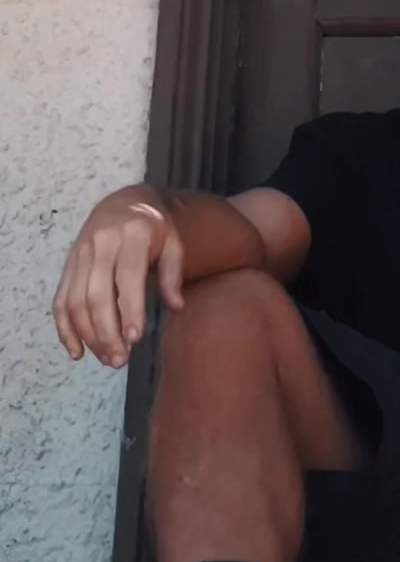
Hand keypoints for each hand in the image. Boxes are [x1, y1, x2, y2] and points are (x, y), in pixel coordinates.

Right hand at [52, 186, 184, 367]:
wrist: (122, 202)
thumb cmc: (153, 228)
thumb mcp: (173, 242)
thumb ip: (174, 273)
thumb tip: (177, 307)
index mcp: (131, 235)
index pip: (127, 276)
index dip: (129, 309)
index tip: (135, 339)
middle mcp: (101, 244)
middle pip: (97, 294)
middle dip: (106, 332)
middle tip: (119, 360)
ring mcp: (80, 255)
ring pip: (76, 301)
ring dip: (88, 335)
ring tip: (107, 359)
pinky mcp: (68, 266)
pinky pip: (60, 301)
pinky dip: (64, 329)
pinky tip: (77, 351)